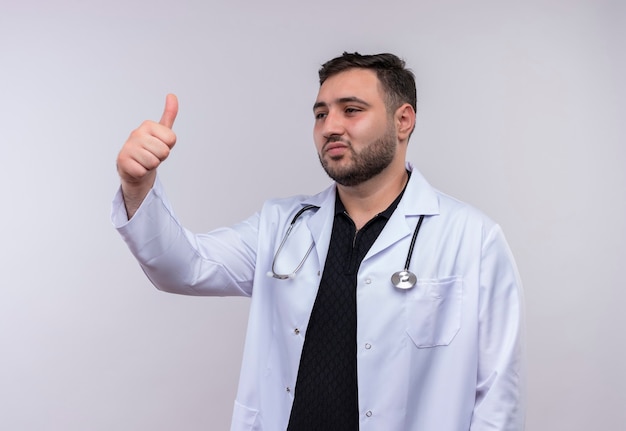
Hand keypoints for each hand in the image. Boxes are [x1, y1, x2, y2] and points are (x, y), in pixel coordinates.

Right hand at [116, 94, 177, 217]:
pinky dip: (142, 172)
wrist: (134, 166)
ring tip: (144, 160)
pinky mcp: (122, 161)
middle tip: (151, 154)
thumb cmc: (150, 148)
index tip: (159, 145)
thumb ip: (169, 115)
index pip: (171, 140)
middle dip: (160, 157)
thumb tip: (172, 95)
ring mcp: (128, 147)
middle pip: (164, 152)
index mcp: (147, 125)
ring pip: (153, 162)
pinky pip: (143, 171)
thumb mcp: (162, 132)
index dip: (168, 146)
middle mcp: (136, 133)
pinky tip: (137, 167)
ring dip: (151, 165)